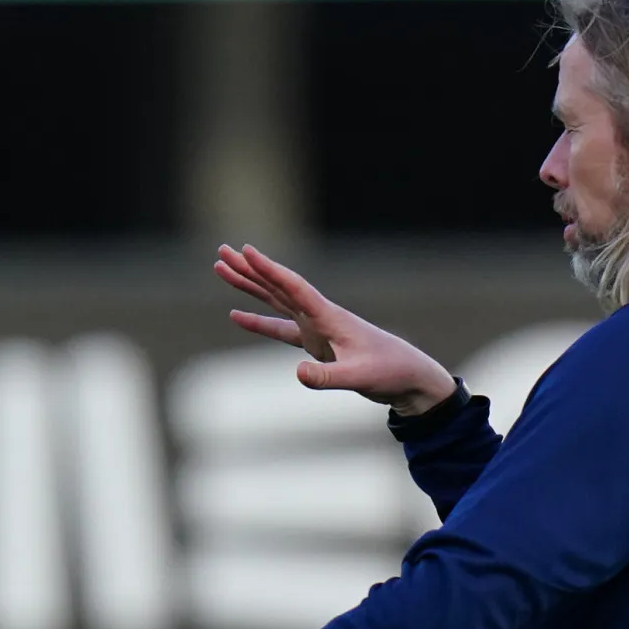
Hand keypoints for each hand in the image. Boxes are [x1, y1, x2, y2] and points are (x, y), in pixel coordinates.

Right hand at [215, 243, 458, 415]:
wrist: (408, 376)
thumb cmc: (388, 372)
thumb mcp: (358, 377)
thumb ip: (328, 377)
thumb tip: (297, 373)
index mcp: (329, 317)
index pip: (294, 287)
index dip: (269, 270)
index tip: (246, 250)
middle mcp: (320, 316)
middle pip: (278, 287)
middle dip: (249, 269)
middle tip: (221, 251)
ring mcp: (317, 328)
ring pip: (275, 301)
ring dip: (250, 286)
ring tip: (222, 269)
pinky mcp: (317, 343)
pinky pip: (281, 327)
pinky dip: (259, 322)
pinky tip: (237, 315)